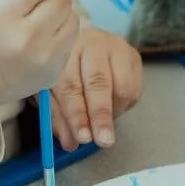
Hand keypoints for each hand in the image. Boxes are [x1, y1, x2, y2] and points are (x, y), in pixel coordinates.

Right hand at [0, 0, 78, 122]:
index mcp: (5, 12)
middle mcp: (28, 36)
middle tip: (34, 0)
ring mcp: (44, 58)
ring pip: (73, 18)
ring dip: (59, 14)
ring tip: (37, 21)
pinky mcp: (53, 72)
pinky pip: (70, 42)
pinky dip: (58, 36)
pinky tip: (38, 40)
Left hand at [50, 27, 143, 150]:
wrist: (78, 45)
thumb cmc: (60, 70)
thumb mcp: (49, 92)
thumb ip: (58, 117)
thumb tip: (71, 143)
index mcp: (63, 50)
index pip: (71, 85)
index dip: (77, 115)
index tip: (83, 137)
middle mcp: (91, 42)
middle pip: (99, 82)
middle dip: (101, 115)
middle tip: (104, 140)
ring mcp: (116, 46)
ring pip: (122, 86)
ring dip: (113, 112)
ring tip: (101, 122)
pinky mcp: (133, 55)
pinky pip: (134, 89)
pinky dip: (124, 106)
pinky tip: (111, 107)